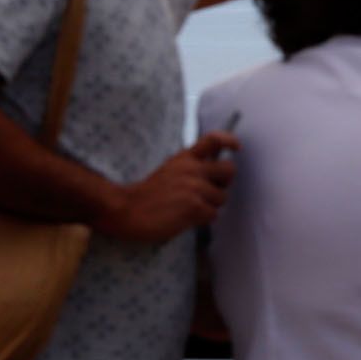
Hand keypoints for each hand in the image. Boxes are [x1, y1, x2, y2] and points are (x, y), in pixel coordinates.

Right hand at [94, 131, 237, 242]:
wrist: (123, 209)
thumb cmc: (144, 194)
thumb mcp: (168, 170)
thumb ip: (189, 168)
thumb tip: (212, 174)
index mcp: (185, 158)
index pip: (213, 140)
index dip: (229, 141)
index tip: (236, 147)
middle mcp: (193, 169)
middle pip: (229, 170)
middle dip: (224, 182)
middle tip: (211, 191)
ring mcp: (195, 188)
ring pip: (222, 197)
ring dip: (211, 205)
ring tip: (190, 209)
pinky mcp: (194, 207)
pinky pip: (212, 214)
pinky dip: (202, 219)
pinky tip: (186, 219)